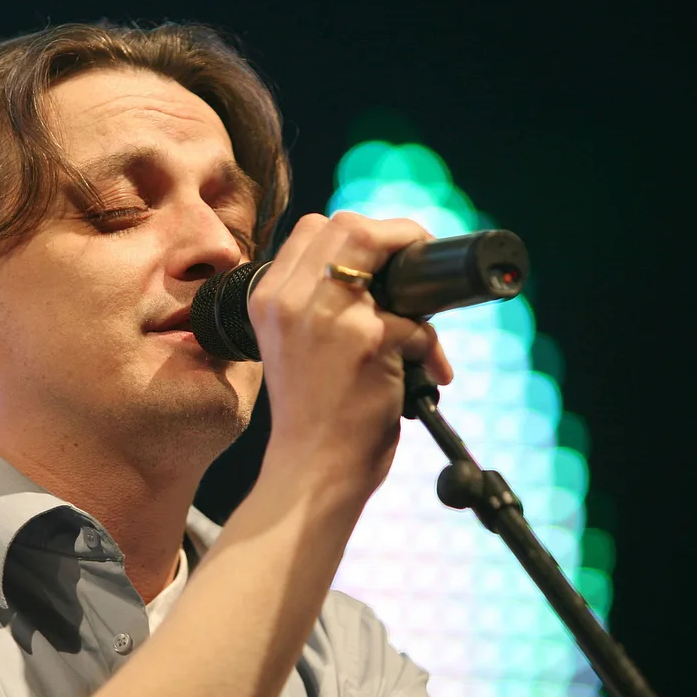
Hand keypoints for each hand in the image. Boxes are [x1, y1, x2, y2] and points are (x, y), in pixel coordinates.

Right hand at [249, 211, 452, 497]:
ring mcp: (327, 316)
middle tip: (418, 262)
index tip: (385, 255)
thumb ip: (318, 304)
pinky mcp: (368, 340)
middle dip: (396, 236)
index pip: (314, 228)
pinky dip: (429, 348)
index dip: (359, 233)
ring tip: (424, 322)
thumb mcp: (294, 345)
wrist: (311, 470)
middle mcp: (289, 299)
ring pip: (380, 247)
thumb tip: (386, 273)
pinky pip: (415, 320)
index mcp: (267, 298)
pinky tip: (428, 372)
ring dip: (418, 280)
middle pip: (349, 225)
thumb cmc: (311, 414)